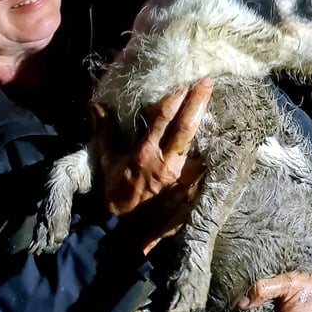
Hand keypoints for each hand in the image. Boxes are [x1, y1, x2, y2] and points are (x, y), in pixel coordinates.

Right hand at [96, 77, 212, 250]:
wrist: (125, 231)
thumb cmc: (116, 193)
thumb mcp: (107, 161)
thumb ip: (104, 132)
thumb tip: (96, 106)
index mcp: (145, 154)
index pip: (163, 118)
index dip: (175, 97)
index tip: (185, 79)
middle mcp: (166, 164)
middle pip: (186, 127)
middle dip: (198, 102)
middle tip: (208, 81)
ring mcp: (181, 178)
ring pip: (199, 145)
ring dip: (206, 125)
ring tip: (214, 105)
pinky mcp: (190, 190)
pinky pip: (202, 166)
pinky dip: (208, 151)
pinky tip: (215, 138)